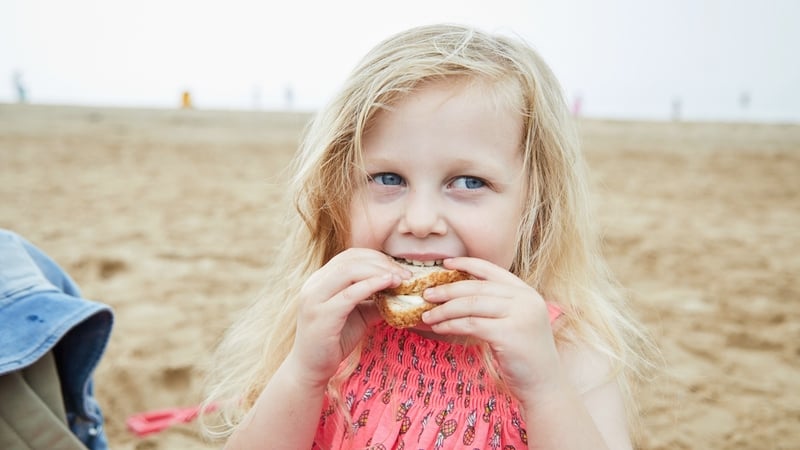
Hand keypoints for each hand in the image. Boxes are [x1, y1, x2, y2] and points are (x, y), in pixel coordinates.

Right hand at [286, 248, 409, 389]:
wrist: (310, 368)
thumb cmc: (334, 341)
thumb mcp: (358, 315)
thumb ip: (375, 301)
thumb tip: (401, 292)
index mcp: (320, 280)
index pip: (350, 256)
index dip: (376, 258)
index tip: (398, 268)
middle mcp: (314, 285)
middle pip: (351, 260)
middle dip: (382, 263)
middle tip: (405, 274)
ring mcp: (315, 299)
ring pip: (350, 271)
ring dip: (379, 272)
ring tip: (401, 280)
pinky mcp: (321, 315)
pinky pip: (349, 294)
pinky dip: (371, 285)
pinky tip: (388, 285)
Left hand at [420, 257, 563, 402]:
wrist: (544, 384)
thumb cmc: (524, 355)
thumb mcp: (516, 321)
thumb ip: (497, 305)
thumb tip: (458, 294)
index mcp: (526, 292)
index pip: (492, 270)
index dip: (466, 263)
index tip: (445, 264)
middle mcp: (525, 300)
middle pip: (476, 287)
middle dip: (447, 290)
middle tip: (426, 295)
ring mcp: (519, 316)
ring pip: (470, 305)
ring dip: (444, 310)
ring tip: (428, 315)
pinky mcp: (508, 334)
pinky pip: (470, 324)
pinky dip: (450, 325)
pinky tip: (439, 328)